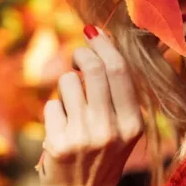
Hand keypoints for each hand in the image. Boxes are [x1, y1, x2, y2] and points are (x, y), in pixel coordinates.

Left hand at [38, 24, 144, 185]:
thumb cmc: (104, 154)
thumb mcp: (126, 129)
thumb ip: (120, 93)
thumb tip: (104, 42)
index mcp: (133, 123)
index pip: (120, 71)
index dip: (104, 45)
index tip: (94, 32)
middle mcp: (111, 130)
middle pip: (95, 70)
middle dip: (82, 53)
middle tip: (78, 54)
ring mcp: (84, 137)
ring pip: (69, 82)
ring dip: (67, 85)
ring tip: (72, 104)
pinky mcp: (59, 144)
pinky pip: (51, 104)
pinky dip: (54, 109)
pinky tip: (61, 127)